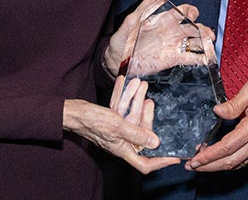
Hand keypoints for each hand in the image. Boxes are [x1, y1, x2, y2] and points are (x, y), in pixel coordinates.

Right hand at [64, 80, 179, 173]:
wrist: (72, 112)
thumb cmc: (91, 120)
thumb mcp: (117, 125)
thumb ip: (136, 133)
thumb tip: (155, 142)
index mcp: (123, 149)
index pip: (145, 164)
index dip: (161, 162)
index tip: (174, 157)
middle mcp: (121, 143)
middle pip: (141, 134)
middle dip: (147, 116)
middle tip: (150, 102)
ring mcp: (116, 133)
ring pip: (132, 118)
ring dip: (136, 101)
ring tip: (141, 86)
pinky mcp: (111, 123)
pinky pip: (122, 111)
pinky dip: (125, 98)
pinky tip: (125, 84)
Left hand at [108, 0, 217, 78]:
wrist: (117, 62)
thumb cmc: (121, 41)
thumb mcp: (130, 21)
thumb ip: (144, 8)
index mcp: (163, 20)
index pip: (183, 11)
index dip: (190, 11)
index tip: (193, 15)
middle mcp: (172, 32)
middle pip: (194, 27)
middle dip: (203, 29)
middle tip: (207, 34)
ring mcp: (173, 46)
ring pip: (195, 42)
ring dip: (205, 43)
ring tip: (210, 46)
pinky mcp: (173, 59)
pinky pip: (190, 58)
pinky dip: (201, 58)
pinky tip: (206, 59)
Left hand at [185, 75, 247, 172]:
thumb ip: (233, 103)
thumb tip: (217, 112)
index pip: (227, 147)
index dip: (209, 156)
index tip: (195, 159)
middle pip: (230, 161)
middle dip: (208, 166)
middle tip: (192, 166)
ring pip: (237, 164)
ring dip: (218, 166)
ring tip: (202, 163)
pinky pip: (245, 160)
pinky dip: (230, 162)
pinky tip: (220, 159)